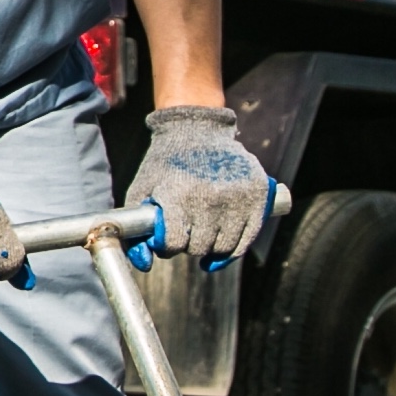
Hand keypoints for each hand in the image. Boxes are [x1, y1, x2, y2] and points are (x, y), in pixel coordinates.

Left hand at [125, 107, 270, 268]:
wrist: (198, 129)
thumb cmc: (166, 163)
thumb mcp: (142, 190)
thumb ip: (137, 231)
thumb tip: (143, 265)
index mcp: (179, 195)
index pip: (174, 244)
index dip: (167, 246)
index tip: (167, 239)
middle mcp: (210, 197)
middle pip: (199, 248)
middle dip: (189, 245)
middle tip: (187, 231)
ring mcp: (237, 197)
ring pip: (223, 248)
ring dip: (211, 247)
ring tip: (203, 232)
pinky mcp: (259, 196)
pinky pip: (246, 240)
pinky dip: (233, 249)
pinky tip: (221, 249)